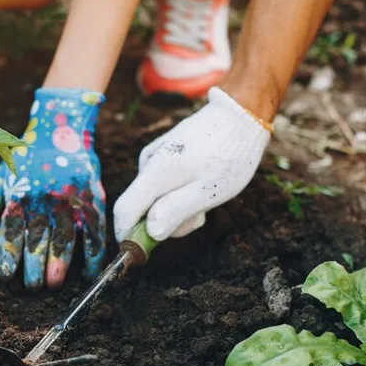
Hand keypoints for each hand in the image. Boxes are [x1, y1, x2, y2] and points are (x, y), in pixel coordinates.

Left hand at [0, 88, 106, 289]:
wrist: (61, 132)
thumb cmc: (27, 160)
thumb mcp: (1, 176)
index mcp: (20, 197)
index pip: (11, 231)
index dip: (9, 255)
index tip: (6, 275)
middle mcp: (43, 202)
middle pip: (38, 241)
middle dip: (34, 267)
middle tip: (33, 287)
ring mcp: (69, 203)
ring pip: (64, 239)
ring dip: (59, 264)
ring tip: (53, 284)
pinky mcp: (91, 202)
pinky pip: (93, 233)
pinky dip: (92, 255)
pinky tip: (87, 273)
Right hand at [113, 87, 270, 241]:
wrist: (240, 114)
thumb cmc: (228, 155)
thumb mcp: (208, 190)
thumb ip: (176, 211)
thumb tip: (150, 232)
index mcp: (155, 172)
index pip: (124, 210)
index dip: (128, 235)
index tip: (144, 251)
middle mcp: (148, 163)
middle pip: (141, 207)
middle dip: (166, 221)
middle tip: (200, 215)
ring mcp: (156, 156)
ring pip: (155, 196)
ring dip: (177, 206)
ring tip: (206, 195)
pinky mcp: (165, 153)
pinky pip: (163, 184)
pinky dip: (180, 191)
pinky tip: (202, 183)